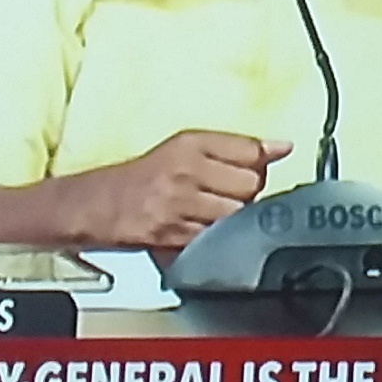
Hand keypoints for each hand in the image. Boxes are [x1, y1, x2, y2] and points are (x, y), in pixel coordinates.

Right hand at [79, 130, 291, 246]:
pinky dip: (218, 238)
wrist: (97, 205)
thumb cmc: (146, 176)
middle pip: (251, 184)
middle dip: (249, 193)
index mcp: (190, 143)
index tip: (260, 168)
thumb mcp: (186, 148)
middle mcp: (185, 170)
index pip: (250, 150)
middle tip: (232, 195)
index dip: (261, 163)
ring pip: (237, 214)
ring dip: (235, 218)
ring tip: (216, 213)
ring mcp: (179, 204)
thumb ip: (237, 147)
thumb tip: (284, 147)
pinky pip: (216, 237)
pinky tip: (205, 230)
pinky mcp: (174, 234)